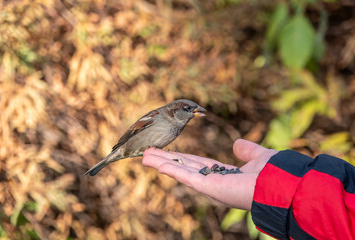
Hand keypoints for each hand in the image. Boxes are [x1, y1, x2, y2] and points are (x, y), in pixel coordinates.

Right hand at [142, 139, 277, 209]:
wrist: (281, 183)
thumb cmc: (274, 173)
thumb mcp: (257, 156)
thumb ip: (247, 150)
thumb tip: (237, 144)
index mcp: (224, 174)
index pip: (197, 164)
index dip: (182, 158)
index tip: (168, 152)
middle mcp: (213, 180)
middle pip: (184, 167)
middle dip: (166, 160)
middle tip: (147, 153)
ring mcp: (209, 185)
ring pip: (180, 172)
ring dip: (162, 164)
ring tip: (144, 156)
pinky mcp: (208, 187)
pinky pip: (185, 176)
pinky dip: (170, 169)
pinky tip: (156, 163)